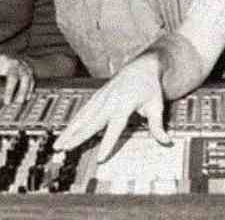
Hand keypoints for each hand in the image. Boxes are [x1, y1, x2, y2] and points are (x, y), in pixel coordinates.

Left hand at [0, 54, 34, 105]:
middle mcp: (12, 63)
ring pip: (25, 79)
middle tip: (6, 102)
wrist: (14, 53)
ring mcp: (22, 66)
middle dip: (9, 90)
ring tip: (19, 102)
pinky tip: (27, 98)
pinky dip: (30, 90)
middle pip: (13, 77)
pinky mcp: (29, 71)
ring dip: (22, 91)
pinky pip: (31, 81)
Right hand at [53, 54, 167, 160]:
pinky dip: (73, 122)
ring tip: (58, 144)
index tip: (100, 157)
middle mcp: (110, 101)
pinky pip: (83, 111)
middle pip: (91, 122)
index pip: (114, 127)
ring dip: (69, 130)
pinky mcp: (97, 96)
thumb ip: (158, 126)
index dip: (107, 143)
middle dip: (77, 136)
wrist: (143, 65)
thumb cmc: (150, 86)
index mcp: (125, 104)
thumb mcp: (157, 105)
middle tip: (64, 149)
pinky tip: (65, 132)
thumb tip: (166, 142)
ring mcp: (101, 97)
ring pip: (83, 116)